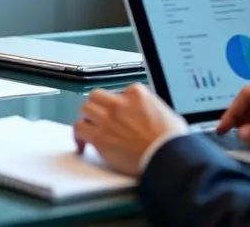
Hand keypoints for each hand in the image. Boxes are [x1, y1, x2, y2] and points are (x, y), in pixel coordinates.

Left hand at [73, 83, 188, 175]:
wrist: (167, 157)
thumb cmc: (171, 140)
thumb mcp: (168, 113)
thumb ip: (153, 108)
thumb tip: (151, 113)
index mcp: (136, 94)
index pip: (119, 92)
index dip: (118, 104)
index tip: (119, 113)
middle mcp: (119, 103)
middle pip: (96, 96)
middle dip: (97, 106)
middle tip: (99, 116)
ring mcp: (108, 119)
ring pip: (85, 109)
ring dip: (87, 119)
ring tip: (90, 127)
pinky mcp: (100, 137)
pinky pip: (79, 129)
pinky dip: (78, 136)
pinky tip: (82, 143)